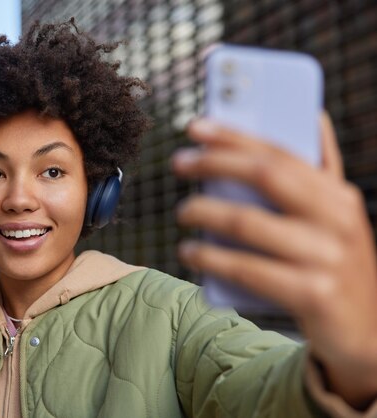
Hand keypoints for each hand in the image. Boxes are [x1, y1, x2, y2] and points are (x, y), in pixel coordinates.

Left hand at [172, 115, 376, 407]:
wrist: (365, 334)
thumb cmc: (332, 265)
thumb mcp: (333, 218)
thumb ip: (320, 172)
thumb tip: (311, 115)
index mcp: (338, 194)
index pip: (280, 152)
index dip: (234, 135)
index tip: (195, 126)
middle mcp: (338, 219)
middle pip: (264, 175)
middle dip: (214, 163)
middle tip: (178, 162)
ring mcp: (327, 257)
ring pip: (248, 222)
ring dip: (204, 211)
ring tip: (181, 211)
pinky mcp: (314, 294)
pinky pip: (247, 269)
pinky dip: (210, 257)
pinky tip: (188, 251)